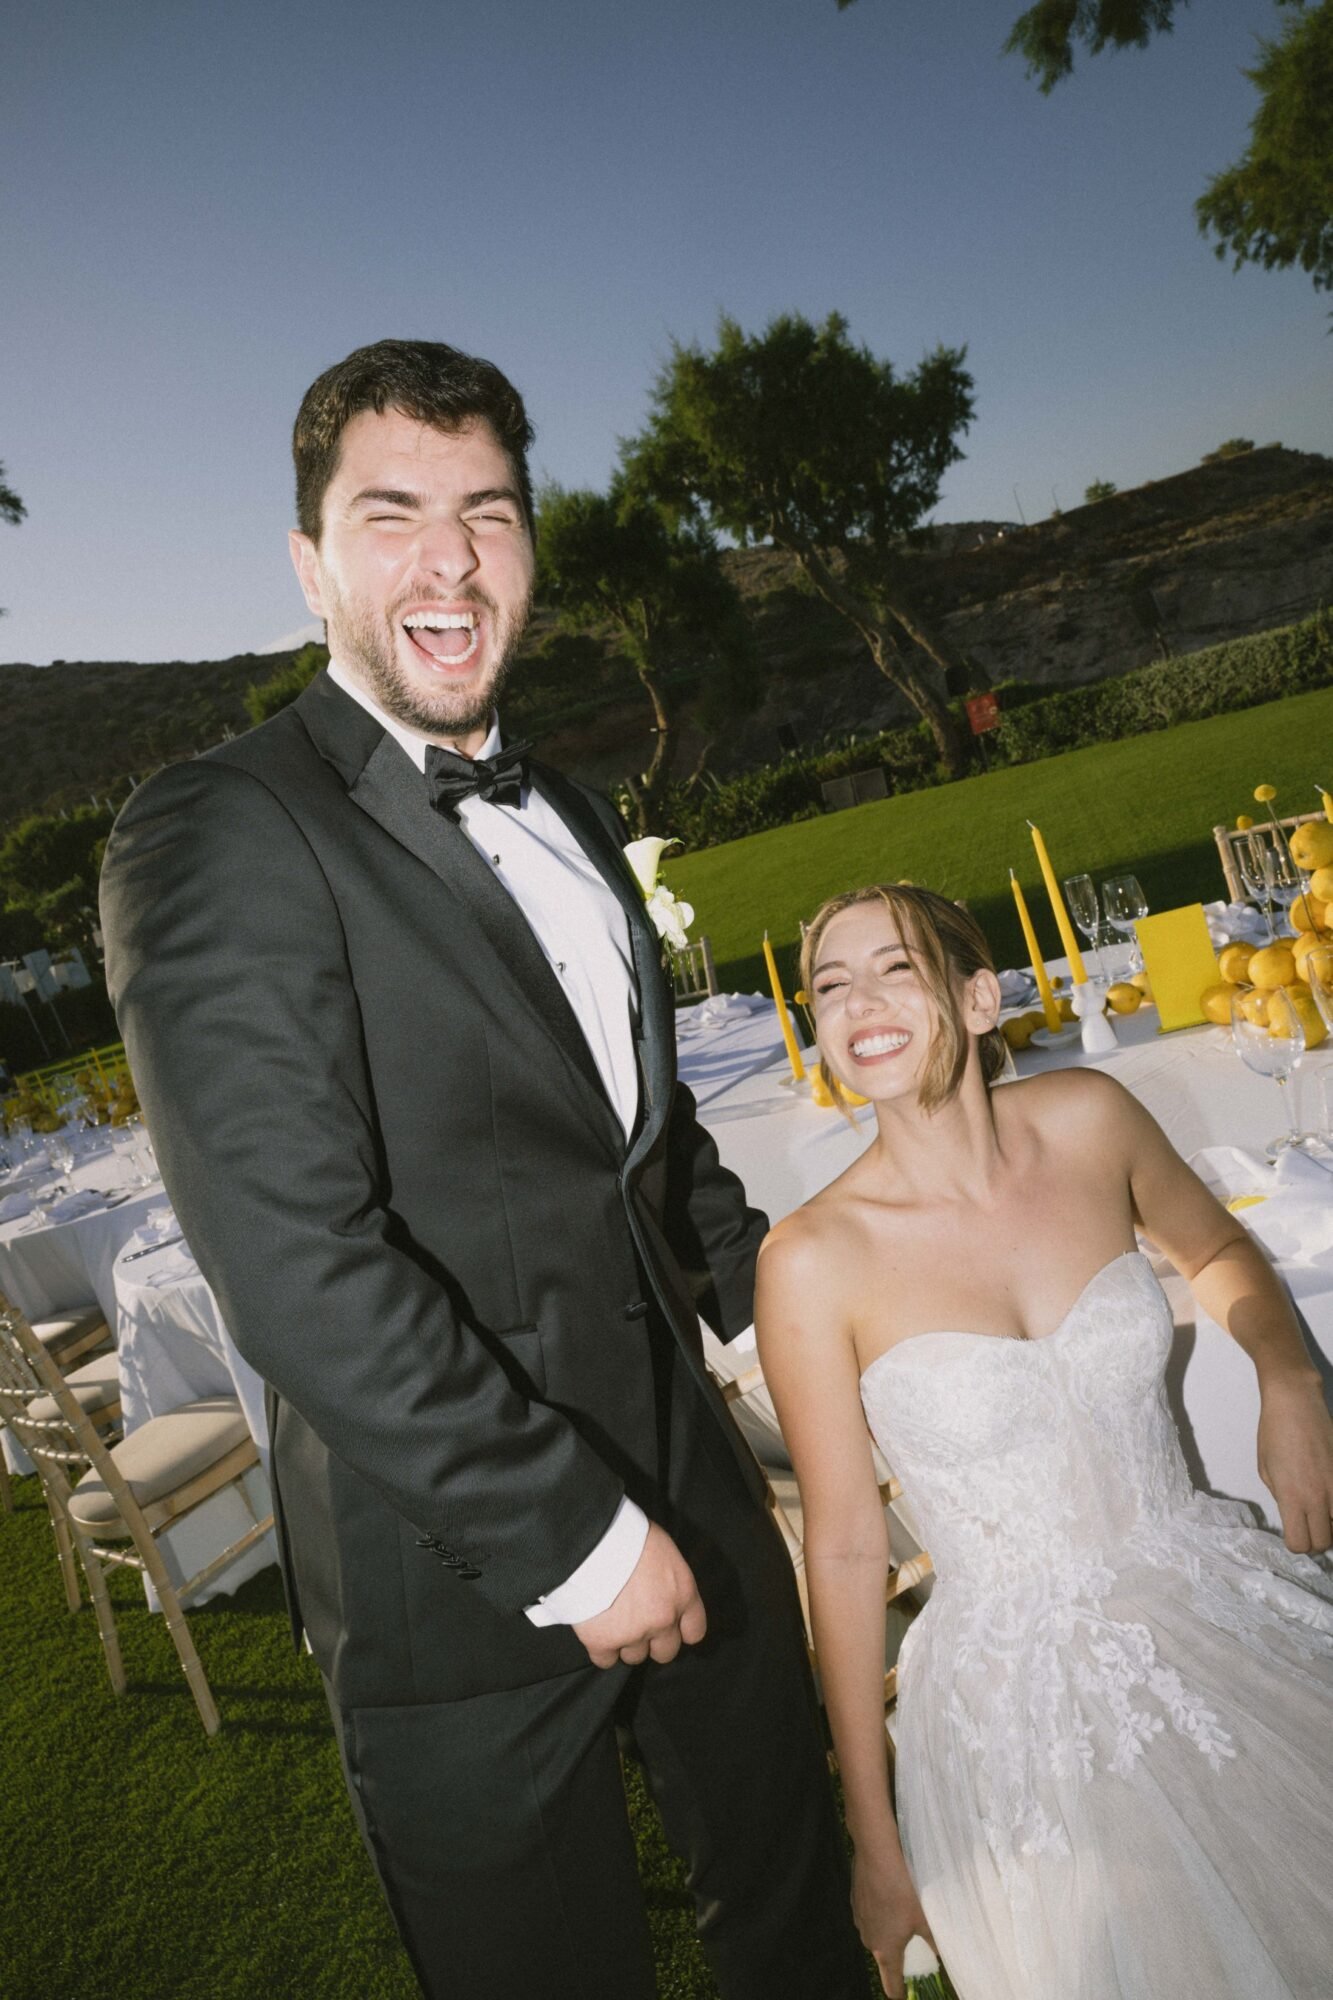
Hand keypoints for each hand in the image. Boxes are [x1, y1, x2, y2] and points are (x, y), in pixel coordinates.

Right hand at [572, 1522, 705, 1669]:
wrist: (594, 1541)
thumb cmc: (630, 1534)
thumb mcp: (664, 1550)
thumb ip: (669, 1579)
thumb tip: (662, 1588)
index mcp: (683, 1595)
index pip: (694, 1631)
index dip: (680, 1630)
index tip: (670, 1625)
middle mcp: (663, 1620)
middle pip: (666, 1652)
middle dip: (653, 1642)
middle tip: (637, 1623)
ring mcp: (633, 1634)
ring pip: (635, 1657)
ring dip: (625, 1643)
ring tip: (612, 1621)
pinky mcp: (602, 1641)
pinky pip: (605, 1660)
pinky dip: (600, 1649)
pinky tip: (595, 1630)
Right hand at [851, 1847, 935, 1999]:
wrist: (876, 1853)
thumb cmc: (903, 1889)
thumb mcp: (925, 1917)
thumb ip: (935, 1941)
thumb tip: (944, 1956)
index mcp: (886, 1950)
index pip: (891, 1985)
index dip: (899, 1994)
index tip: (904, 1998)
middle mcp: (869, 1940)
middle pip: (885, 1956)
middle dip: (899, 1952)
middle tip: (914, 1940)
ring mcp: (859, 1919)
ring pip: (877, 1933)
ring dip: (888, 1928)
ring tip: (903, 1911)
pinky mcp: (855, 1901)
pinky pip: (870, 1915)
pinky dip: (880, 1911)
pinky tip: (890, 1895)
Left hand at [1257, 1372, 1332, 1553]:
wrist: (1295, 1403)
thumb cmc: (1273, 1432)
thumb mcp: (1266, 1469)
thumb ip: (1281, 1497)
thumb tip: (1295, 1512)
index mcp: (1290, 1497)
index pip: (1300, 1543)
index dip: (1297, 1543)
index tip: (1295, 1531)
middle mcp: (1317, 1496)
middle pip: (1324, 1542)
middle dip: (1316, 1540)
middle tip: (1311, 1526)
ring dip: (1331, 1524)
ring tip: (1323, 1512)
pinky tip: (1330, 1495)